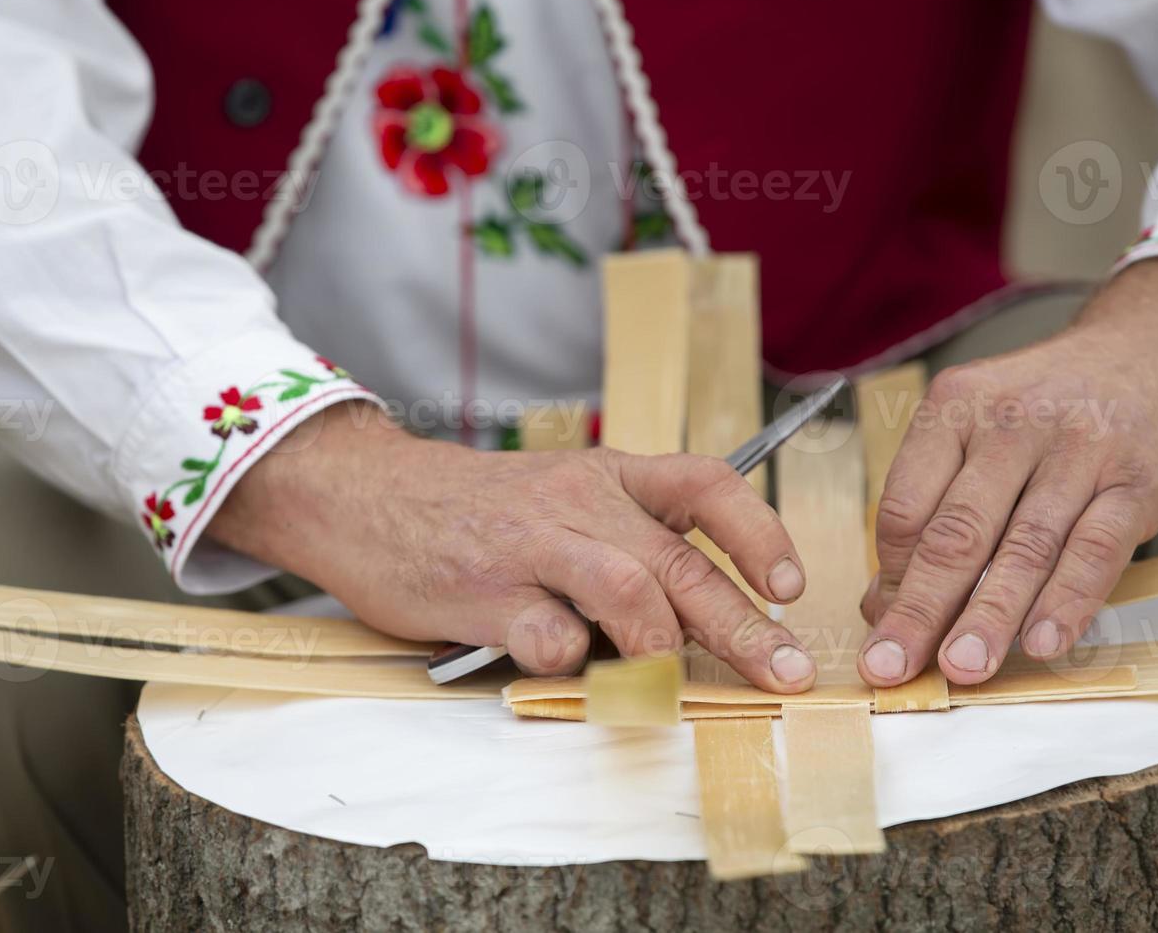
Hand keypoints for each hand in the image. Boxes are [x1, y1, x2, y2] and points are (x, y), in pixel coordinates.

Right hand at [209, 403, 817, 690]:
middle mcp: (580, 502)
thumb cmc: (478, 507)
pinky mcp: (486, 594)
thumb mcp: (561, 494)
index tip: (789, 587)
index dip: (759, 535)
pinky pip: (549, 637)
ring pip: (630, 590)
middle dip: (744, 628)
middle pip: (682, 562)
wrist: (367, 494)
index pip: (708, 484)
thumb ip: (625, 538)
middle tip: (785, 675)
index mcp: (609, 475)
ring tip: (674, 683)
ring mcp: (533, 546)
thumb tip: (701, 614)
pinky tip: (569, 668)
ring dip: (666, 649)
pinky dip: (573, 664)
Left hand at [858, 258, 1157, 685]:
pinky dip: (1068, 601)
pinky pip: (1096, 548)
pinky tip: (1043, 643)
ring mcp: (1078, 449)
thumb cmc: (1048, 409)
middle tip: (892, 666)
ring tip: (963, 669)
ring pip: (1024, 546)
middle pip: (955, 532)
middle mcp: (1010, 423)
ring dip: (990, 616)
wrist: (1154, 351)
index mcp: (954, 408)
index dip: (892, 576)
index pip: (906, 506)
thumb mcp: (978, 433)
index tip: (884, 628)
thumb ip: (933, 511)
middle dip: (920, 610)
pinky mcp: (1137, 479)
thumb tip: (881, 602)